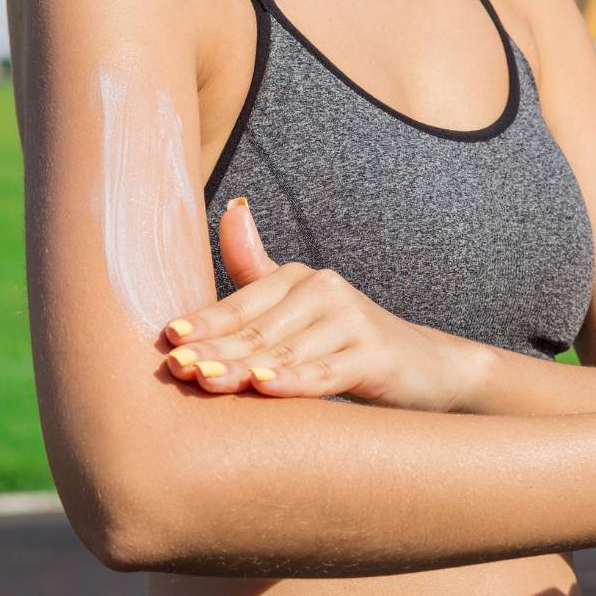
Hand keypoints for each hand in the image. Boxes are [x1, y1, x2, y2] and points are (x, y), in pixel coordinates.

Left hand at [162, 198, 484, 411]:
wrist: (427, 367)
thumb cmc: (348, 341)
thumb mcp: (301, 307)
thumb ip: (257, 268)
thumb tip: (232, 207)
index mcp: (299, 279)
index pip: (241, 305)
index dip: (205, 322)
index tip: (169, 341)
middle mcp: (325, 290)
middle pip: (259, 330)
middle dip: (215, 350)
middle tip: (178, 370)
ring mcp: (353, 321)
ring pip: (286, 352)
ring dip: (244, 369)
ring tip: (208, 381)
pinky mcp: (376, 355)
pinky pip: (327, 372)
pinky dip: (296, 381)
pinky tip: (266, 388)